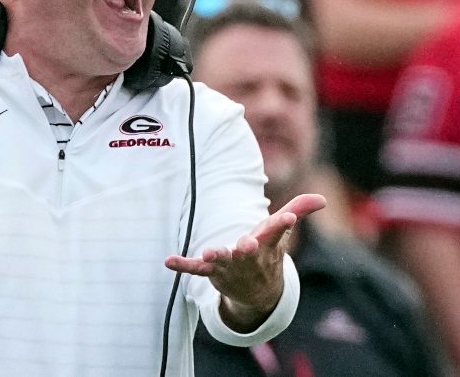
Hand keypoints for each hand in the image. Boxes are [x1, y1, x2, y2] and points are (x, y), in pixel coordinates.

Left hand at [164, 193, 326, 330]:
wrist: (258, 292)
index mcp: (267, 244)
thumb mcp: (280, 233)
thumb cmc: (267, 253)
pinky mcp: (212, 271)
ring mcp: (230, 266)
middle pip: (249, 253)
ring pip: (223, 262)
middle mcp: (249, 257)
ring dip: (217, 257)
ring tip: (209, 252)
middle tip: (246, 245)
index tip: (288, 218)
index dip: (282, 225)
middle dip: (247, 250)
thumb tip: (322, 198)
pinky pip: (195, 269)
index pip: (277, 233)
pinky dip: (182, 265)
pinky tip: (168, 261)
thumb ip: (297, 210)